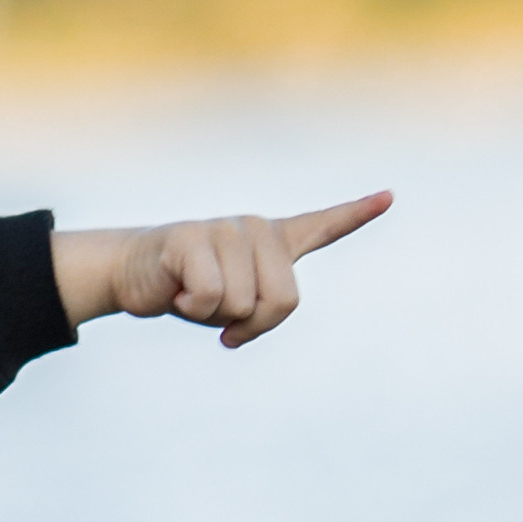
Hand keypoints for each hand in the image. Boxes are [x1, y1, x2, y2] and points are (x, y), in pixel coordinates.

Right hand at [53, 191, 391, 345]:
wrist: (133, 274)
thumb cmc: (190, 291)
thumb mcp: (234, 308)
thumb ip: (258, 311)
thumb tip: (240, 324)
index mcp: (273, 241)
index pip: (323, 225)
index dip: (356, 214)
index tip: (389, 197)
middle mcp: (256, 229)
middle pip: (285, 300)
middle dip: (253, 323)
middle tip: (223, 317)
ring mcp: (227, 229)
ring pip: (243, 303)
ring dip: (215, 316)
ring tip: (192, 294)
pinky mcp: (193, 236)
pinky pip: (210, 297)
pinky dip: (191, 308)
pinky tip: (177, 291)